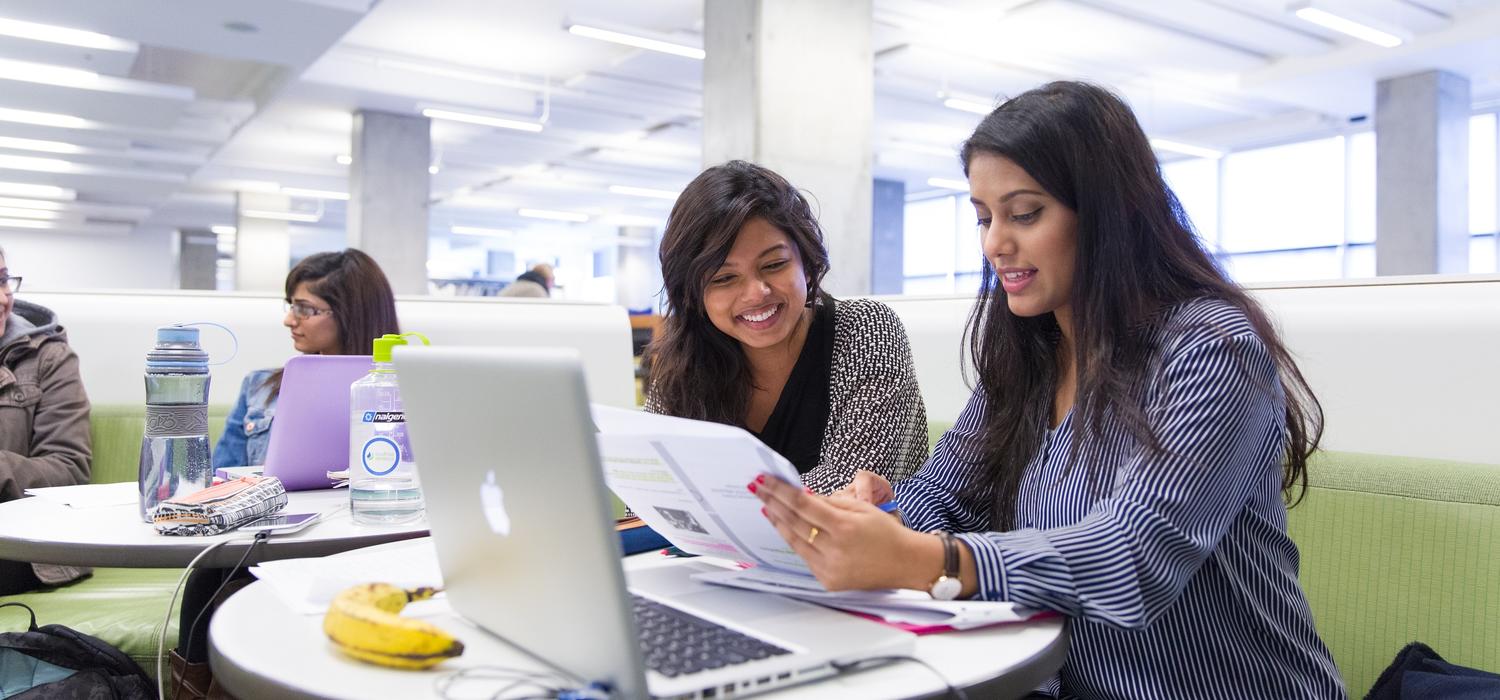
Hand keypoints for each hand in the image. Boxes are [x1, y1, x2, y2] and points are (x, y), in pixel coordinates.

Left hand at [749, 474, 937, 591]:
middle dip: (772, 502)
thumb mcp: (861, 507)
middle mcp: (835, 550)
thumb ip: (829, 502)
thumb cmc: (886, 533)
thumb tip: (801, 495)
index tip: (764, 481)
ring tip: (766, 505)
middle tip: (757, 488)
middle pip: (794, 522)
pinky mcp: (828, 580)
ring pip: (794, 540)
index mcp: (845, 527)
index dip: (780, 491)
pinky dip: (793, 539)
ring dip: (777, 521)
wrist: (905, 563)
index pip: (803, 505)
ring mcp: (830, 568)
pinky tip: (784, 527)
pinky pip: (804, 556)